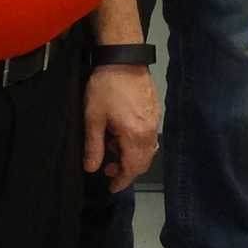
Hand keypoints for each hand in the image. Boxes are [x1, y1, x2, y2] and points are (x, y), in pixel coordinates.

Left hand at [84, 64, 160, 191]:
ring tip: (113, 148)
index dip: (122, 181)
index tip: (111, 188)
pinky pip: (150, 136)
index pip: (132, 167)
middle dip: (127, 170)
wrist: (124, 58)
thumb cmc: (106, 88)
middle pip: (143, 161)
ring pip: (148, 149)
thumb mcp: (93, 117)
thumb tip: (92, 169)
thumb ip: (94, 145)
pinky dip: (137, 143)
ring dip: (132, 156)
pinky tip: (123, 133)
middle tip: (108, 169)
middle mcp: (150, 131)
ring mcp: (155, 120)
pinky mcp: (156, 110)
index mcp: (135, 135)